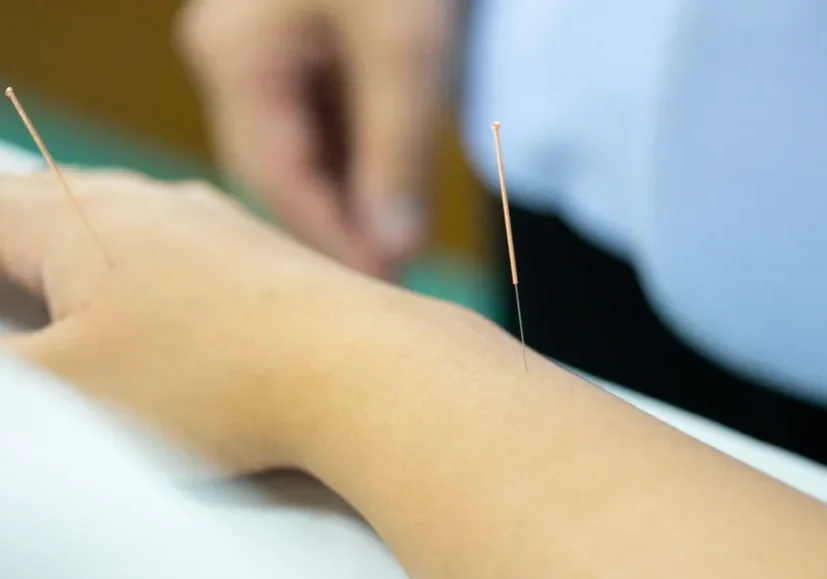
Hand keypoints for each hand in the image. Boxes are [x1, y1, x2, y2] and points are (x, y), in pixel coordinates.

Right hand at [0, 169, 402, 472]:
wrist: (353, 367)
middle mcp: (147, 201)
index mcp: (79, 219)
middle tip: (13, 273)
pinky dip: (148, 260)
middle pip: (50, 203)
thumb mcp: (70, 383)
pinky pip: (181, 241)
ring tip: (67, 280)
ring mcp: (210, 219)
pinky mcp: (256, 249)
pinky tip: (162, 295)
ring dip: (82, 244)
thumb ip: (13, 357)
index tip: (3, 292)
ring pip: (120, 215)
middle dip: (16, 238)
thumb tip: (10, 340)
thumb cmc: (212, 376)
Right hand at [176, 0, 460, 278]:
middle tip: (391, 279)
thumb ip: (398, 151)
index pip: (280, 178)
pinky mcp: (292, 45)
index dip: (333, 238)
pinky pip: (318, 121)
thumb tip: (397, 248)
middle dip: (338, 225)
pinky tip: (389, 192)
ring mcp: (257, 52)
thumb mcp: (406, 45)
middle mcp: (232, 60)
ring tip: (398, 245)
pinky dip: (356, 160)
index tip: (382, 284)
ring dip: (349, 197)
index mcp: (238, 58)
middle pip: (281, 171)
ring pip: (301, 151)